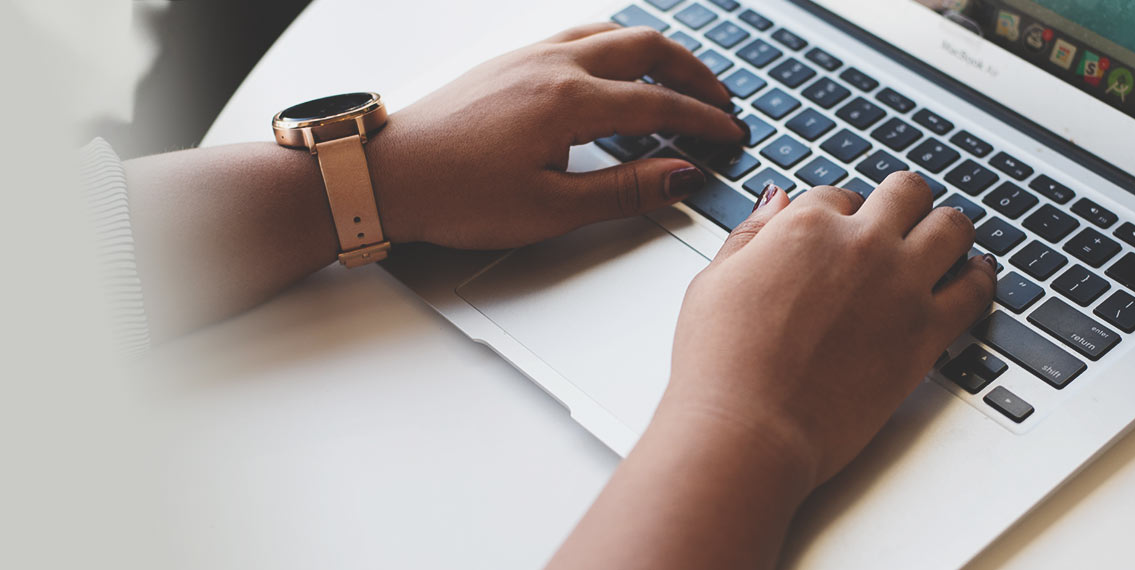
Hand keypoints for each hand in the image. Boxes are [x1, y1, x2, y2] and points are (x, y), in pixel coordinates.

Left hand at [366, 23, 746, 248]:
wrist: (384, 174)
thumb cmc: (454, 195)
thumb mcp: (549, 210)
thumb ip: (624, 191)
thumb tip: (680, 176)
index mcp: (568, 102)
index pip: (659, 105)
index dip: (703, 122)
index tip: (730, 136)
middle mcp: (552, 65)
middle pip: (645, 49)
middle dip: (693, 73)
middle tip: (721, 101)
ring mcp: (528, 56)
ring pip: (611, 32)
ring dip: (655, 53)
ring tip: (679, 80)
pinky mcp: (509, 61)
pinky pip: (578, 36)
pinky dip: (614, 47)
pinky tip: (615, 70)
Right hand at [661, 174, 997, 484]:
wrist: (749, 428)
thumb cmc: (720, 365)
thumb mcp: (715, 281)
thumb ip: (751, 234)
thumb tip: (776, 200)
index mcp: (806, 227)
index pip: (840, 196)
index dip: (841, 214)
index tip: (840, 233)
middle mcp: (861, 245)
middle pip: (906, 193)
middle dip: (902, 203)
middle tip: (902, 219)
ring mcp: (901, 286)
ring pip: (953, 227)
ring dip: (948, 229)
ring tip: (945, 240)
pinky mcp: (927, 333)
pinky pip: (977, 289)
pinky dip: (982, 277)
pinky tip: (976, 276)